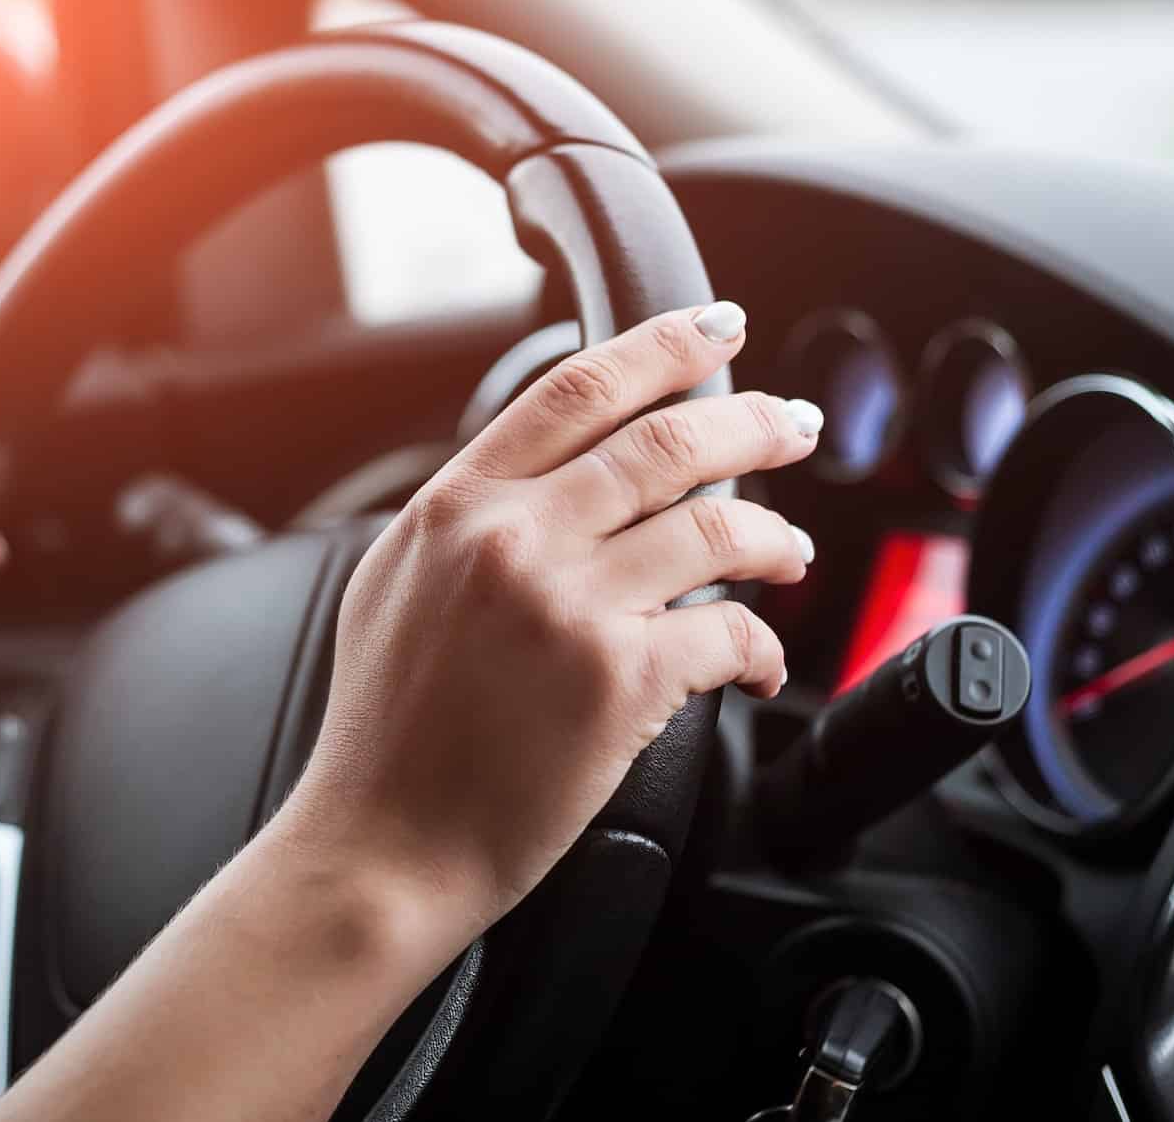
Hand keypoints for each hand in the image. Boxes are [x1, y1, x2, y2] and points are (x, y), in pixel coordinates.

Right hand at [284, 302, 821, 946]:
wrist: (380, 845)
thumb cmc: (384, 731)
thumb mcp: (395, 583)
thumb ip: (465, 519)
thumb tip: (539, 478)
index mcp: (455, 505)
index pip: (576, 389)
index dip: (662, 345)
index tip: (717, 327)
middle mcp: (513, 539)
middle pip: (666, 441)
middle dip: (751, 421)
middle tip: (792, 425)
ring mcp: (568, 605)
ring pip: (714, 526)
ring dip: (773, 531)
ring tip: (789, 547)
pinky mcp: (619, 681)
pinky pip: (728, 634)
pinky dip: (760, 644)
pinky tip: (759, 660)